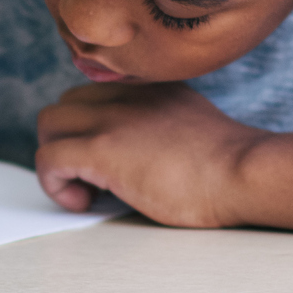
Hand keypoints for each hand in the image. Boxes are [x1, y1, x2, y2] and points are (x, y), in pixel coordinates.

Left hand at [35, 83, 264, 226]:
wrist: (244, 171)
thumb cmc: (231, 164)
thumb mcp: (192, 123)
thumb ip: (162, 124)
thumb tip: (144, 153)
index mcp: (147, 89)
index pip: (92, 95)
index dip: (89, 131)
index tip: (107, 163)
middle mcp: (124, 96)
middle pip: (64, 106)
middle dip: (67, 144)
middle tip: (92, 179)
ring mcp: (110, 120)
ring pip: (49, 126)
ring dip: (58, 161)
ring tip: (88, 191)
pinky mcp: (101, 150)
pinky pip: (49, 159)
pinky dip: (56, 184)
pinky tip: (86, 202)